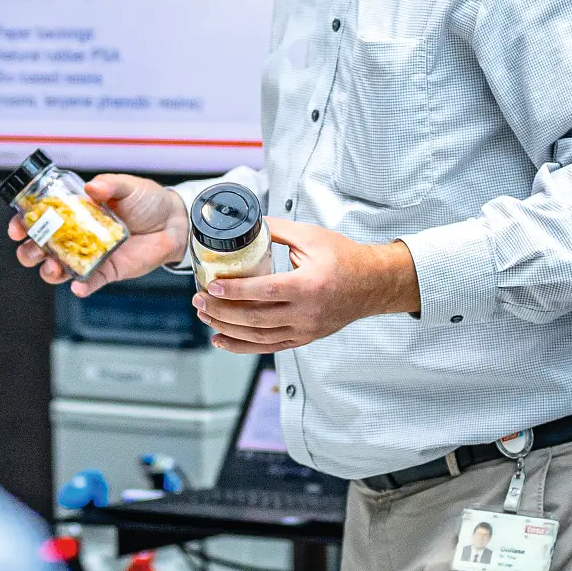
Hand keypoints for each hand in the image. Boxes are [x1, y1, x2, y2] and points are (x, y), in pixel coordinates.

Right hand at [8, 173, 189, 295]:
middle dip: (29, 252)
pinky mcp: (107, 271)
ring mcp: (90, 255)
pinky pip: (89, 282)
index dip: (24, 224)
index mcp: (76, 211)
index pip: (42, 218)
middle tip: (31, 250)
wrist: (173, 221)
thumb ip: (109, 185)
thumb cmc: (147, 200)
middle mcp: (78, 235)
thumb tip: (91, 188)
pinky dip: (81, 287)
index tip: (17, 228)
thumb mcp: (127, 186)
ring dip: (49, 271)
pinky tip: (78, 285)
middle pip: (42, 248)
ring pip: (59, 269)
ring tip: (53, 268)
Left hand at [193, 218, 421, 353]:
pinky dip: (242, 346)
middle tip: (198, 301)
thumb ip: (276, 230)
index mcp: (309, 285)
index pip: (266, 292)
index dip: (236, 291)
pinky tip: (221, 339)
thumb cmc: (343, 257)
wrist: (373, 284)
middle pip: (257, 319)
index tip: (211, 286)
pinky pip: (269, 346)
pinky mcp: (305, 338)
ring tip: (205, 316)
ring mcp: (306, 330)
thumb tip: (244, 223)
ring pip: (259, 337)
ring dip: (228, 329)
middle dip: (222, 311)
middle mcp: (307, 313)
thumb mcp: (311, 236)